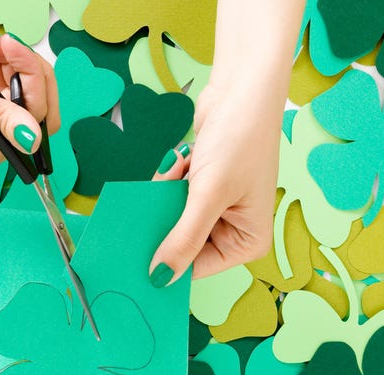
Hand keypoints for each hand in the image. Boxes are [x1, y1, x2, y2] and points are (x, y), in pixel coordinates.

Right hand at [0, 25, 59, 180]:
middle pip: (35, 113)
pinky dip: (1, 68)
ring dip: (11, 64)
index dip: (32, 82)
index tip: (12, 47)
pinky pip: (7, 93)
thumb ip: (1, 117)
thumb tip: (34, 141)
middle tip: (2, 40)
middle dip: (24, 72)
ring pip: (24, 98)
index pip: (33, 125)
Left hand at [149, 83, 279, 284]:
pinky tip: (182, 160)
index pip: (196, 268)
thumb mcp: (209, 196)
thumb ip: (183, 239)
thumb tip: (160, 278)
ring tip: (181, 171)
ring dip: (167, 197)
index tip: (136, 260)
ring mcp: (216, 210)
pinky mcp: (200, 190)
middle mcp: (233, 231)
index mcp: (247, 242)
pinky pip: (171, 199)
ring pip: (172, 221)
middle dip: (165, 223)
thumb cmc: (240, 139)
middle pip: (182, 244)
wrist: (242, 87)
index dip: (167, 263)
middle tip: (154, 207)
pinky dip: (169, 182)